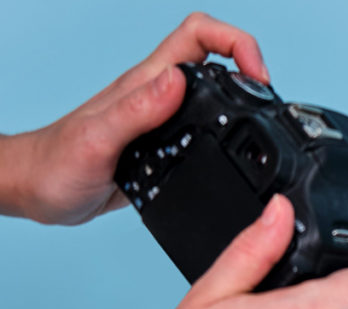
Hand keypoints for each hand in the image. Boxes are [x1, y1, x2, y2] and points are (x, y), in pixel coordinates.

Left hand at [17, 12, 268, 224]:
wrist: (36, 191)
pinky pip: (203, 123)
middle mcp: (157, 93)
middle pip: (214, 55)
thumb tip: (179, 80)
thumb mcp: (97, 140)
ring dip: (242, 95)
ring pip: (212, 88)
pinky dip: (226, 128)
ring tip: (260, 120)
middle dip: (250, 66)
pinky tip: (231, 151)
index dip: (237, 43)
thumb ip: (138, 110)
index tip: (257, 74)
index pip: (199, 34)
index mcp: (147, 83)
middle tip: (267, 98)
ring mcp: (160, 116)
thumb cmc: (56, 166)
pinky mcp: (162, 142)